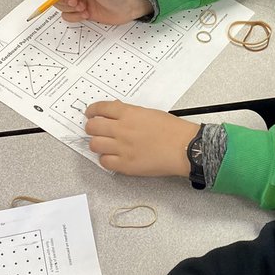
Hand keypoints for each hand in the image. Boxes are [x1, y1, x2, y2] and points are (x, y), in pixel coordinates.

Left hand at [85, 102, 199, 176]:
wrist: (184, 148)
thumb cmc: (172, 130)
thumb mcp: (149, 113)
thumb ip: (129, 112)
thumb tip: (115, 111)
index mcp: (128, 114)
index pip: (100, 108)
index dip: (91, 111)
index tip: (90, 114)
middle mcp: (122, 130)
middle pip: (92, 127)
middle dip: (91, 128)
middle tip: (95, 130)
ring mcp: (122, 148)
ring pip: (94, 145)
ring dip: (97, 144)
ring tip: (104, 144)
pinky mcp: (126, 165)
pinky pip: (104, 162)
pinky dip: (106, 159)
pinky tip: (113, 157)